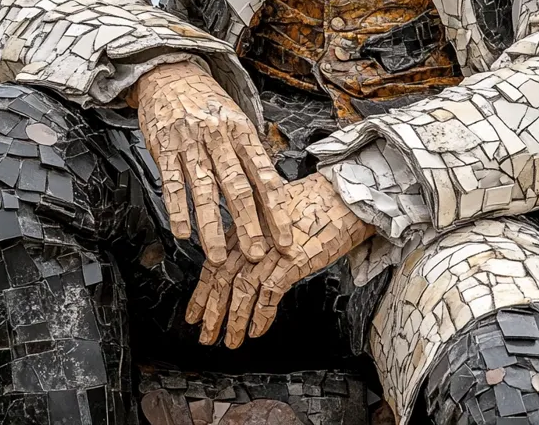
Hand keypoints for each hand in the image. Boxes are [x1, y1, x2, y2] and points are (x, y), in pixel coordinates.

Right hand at [132, 61, 293, 265]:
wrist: (170, 71)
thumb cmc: (206, 100)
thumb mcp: (236, 117)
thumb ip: (250, 152)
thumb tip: (272, 190)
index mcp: (242, 131)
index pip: (265, 176)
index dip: (276, 211)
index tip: (285, 239)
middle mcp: (219, 137)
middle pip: (237, 187)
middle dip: (248, 225)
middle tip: (256, 255)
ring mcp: (191, 142)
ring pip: (204, 189)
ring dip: (211, 227)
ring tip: (217, 256)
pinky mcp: (164, 147)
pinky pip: (171, 182)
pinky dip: (177, 209)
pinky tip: (183, 232)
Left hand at [185, 171, 374, 346]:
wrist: (344, 198)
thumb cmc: (314, 205)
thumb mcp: (274, 215)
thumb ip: (255, 235)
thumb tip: (242, 263)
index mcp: (246, 224)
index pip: (214, 262)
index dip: (202, 292)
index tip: (194, 313)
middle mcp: (254, 236)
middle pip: (222, 278)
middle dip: (211, 311)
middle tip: (205, 335)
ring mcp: (272, 249)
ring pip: (242, 289)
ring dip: (233, 320)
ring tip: (229, 341)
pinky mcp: (293, 260)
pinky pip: (269, 293)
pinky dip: (261, 316)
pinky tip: (256, 331)